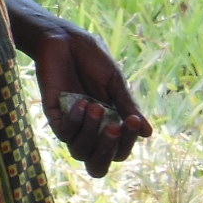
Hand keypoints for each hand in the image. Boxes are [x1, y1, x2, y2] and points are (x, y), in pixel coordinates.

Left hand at [23, 22, 150, 178]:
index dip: (128, 142)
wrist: (66, 39)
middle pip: (98, 164)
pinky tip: (80, 103)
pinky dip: (74, 121)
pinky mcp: (54, 116)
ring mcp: (71, 125)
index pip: (119, 150)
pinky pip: (64, 134)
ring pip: (80, 153)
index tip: (134, 121)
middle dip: (108, 150)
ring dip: (90, 133)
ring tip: (95, 106)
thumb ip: (127, 107)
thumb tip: (148, 133)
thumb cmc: (92, 58)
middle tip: (115, 127)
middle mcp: (90, 130)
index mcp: (109, 122)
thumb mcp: (115, 83)